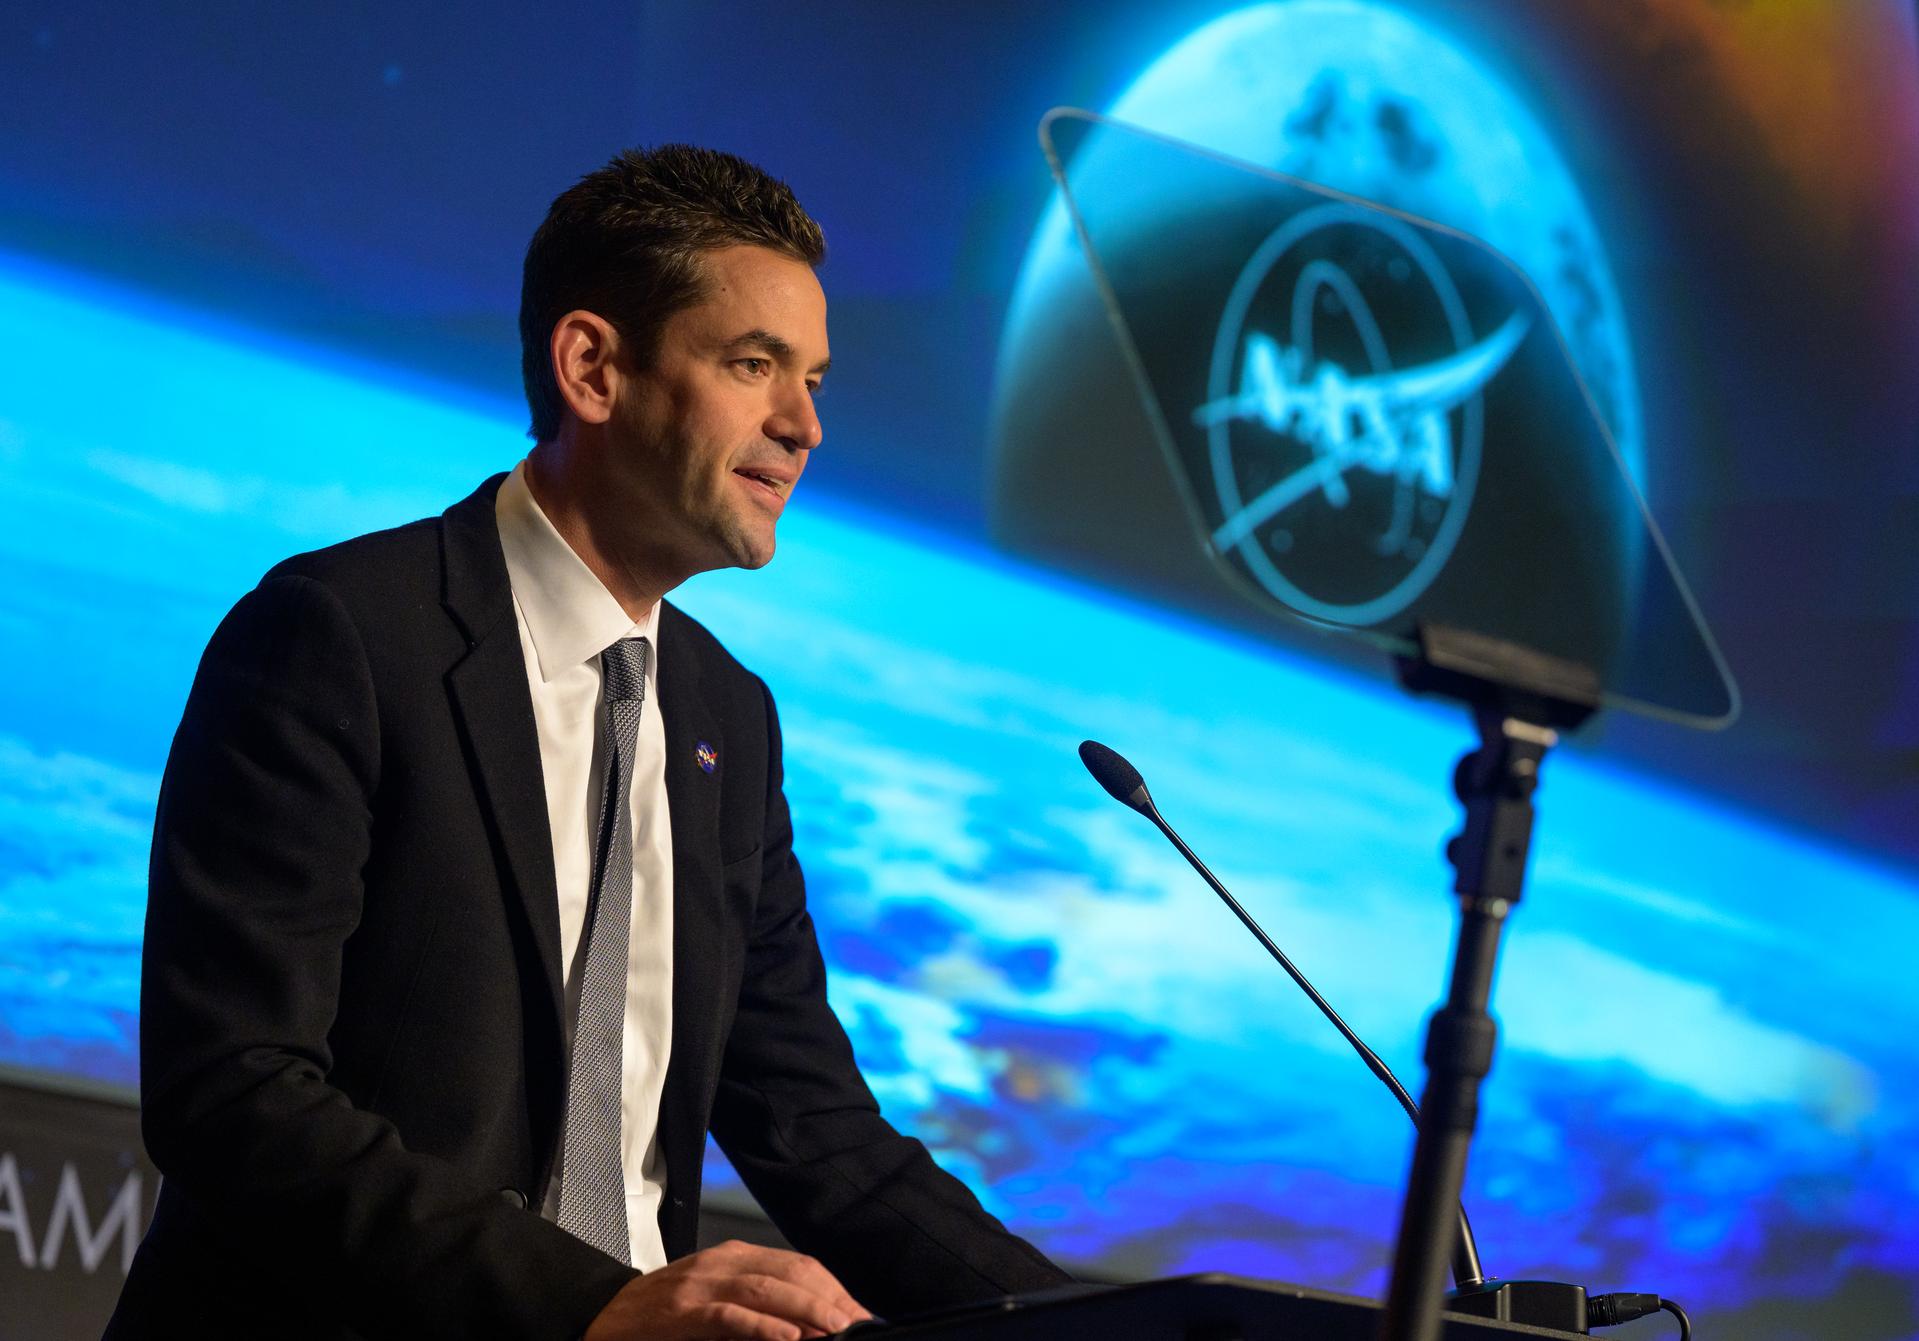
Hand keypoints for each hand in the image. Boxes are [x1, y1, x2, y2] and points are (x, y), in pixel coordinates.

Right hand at [583, 1239, 874, 1340]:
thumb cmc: (666, 1315)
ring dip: (809, 1312)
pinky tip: (792, 1338)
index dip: (835, 1289)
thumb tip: (810, 1327)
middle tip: (861, 1325)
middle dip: (832, 1300)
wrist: (604, 1318)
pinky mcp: (684, 1313)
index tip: (863, 1314)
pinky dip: (765, 1328)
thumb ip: (760, 1304)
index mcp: (737, 1256)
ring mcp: (702, 1285)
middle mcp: (724, 1262)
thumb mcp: (718, 1298)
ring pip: (768, 1289)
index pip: (800, 1265)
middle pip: (792, 1272)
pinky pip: (731, 1316)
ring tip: (838, 1330)